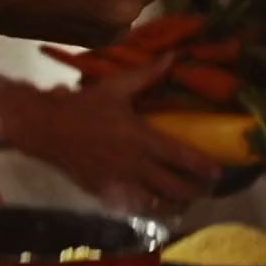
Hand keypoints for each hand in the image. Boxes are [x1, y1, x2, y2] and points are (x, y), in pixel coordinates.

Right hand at [8, 56, 220, 216]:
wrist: (46, 129)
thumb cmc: (83, 106)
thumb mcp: (116, 88)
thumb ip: (148, 76)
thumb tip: (174, 57)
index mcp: (141, 138)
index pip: (181, 157)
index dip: (203, 167)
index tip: (218, 172)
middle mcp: (135, 165)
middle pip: (175, 188)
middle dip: (196, 191)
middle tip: (205, 188)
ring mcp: (120, 183)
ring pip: (157, 204)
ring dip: (176, 204)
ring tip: (185, 200)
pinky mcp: (105, 193)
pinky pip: (134, 207)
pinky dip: (149, 208)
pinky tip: (154, 204)